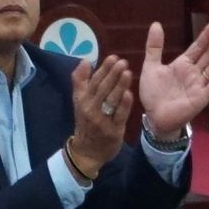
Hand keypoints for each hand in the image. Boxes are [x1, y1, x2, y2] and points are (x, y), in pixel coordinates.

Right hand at [63, 54, 134, 179]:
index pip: (93, 81)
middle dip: (112, 74)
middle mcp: (90, 108)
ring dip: (119, 86)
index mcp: (82, 99)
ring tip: (128, 72)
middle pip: (102, 89)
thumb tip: (85, 60)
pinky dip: (124, 104)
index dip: (103, 69)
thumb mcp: (78, 101)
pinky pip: (119, 115)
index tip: (113, 57)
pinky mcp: (113, 131)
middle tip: (123, 62)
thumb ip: (80, 81)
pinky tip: (129, 93)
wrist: (87, 151)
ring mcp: (101, 120)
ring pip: (111, 100)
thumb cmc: (86, 121)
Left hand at [134, 22, 208, 141]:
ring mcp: (200, 84)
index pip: (197, 47)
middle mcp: (193, 73)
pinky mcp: (203, 96)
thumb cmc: (153, 93)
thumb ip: (154, 46)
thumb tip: (157, 24)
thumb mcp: (151, 66)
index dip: (206, 36)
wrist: (154, 116)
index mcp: (182, 64)